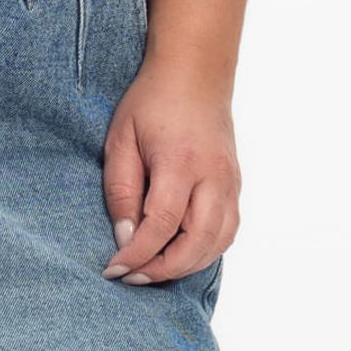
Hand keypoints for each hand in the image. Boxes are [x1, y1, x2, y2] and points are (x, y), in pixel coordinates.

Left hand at [99, 60, 240, 282]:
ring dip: (186, 265)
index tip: (115, 268)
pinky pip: (228, 231)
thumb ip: (121, 190)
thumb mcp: (121, 138)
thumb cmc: (151, 102)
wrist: (194, 74)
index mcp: (180, 162)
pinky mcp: (236, 185)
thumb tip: (125, 238)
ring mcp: (230, 182)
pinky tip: (181, 253)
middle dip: (163, 269)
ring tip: (152, 269)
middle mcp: (213, 177)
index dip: (138, 254)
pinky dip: (206, 251)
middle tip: (132, 277)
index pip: (162, 224)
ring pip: (217, 243)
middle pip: (196, 243)